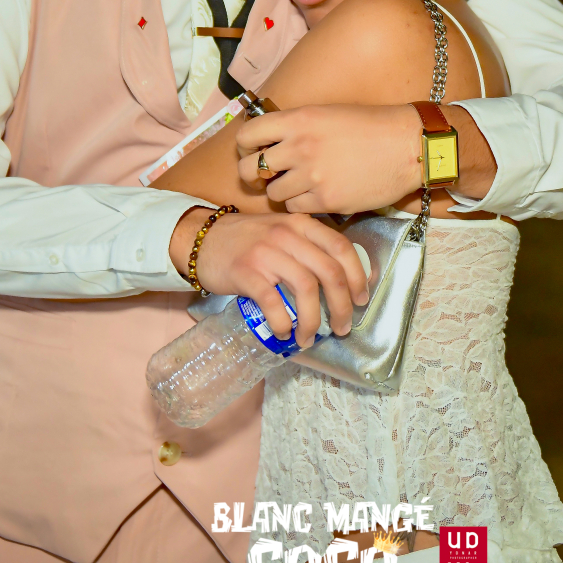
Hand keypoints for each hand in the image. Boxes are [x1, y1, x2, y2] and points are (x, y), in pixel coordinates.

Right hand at [171, 208, 369, 346]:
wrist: (201, 238)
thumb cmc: (246, 240)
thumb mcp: (282, 232)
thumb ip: (308, 247)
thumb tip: (340, 281)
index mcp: (301, 224)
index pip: (342, 247)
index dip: (357, 276)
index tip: (361, 299)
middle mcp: (287, 235)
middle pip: (329, 272)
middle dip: (342, 306)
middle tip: (342, 327)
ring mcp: (266, 253)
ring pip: (306, 289)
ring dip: (313, 320)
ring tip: (309, 338)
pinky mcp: (245, 272)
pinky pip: (272, 302)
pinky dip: (282, 322)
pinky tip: (283, 334)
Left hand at [235, 104, 421, 213]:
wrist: (408, 146)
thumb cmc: (371, 127)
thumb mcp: (327, 114)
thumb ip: (296, 127)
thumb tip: (269, 142)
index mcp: (298, 120)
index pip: (247, 135)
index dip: (244, 147)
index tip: (251, 152)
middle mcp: (299, 147)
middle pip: (251, 169)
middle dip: (252, 175)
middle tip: (264, 177)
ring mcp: (312, 176)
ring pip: (273, 192)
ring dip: (282, 191)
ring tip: (300, 185)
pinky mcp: (326, 200)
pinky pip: (296, 207)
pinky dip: (302, 204)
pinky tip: (317, 194)